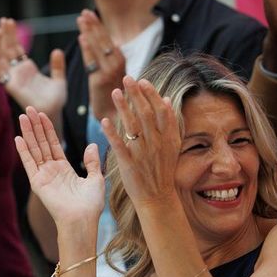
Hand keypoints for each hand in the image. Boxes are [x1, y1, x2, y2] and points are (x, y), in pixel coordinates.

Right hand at [0, 18, 67, 123]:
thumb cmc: (56, 101)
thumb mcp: (59, 80)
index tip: (10, 22)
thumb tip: (57, 50)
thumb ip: (58, 66)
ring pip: (1, 59)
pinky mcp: (11, 87)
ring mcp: (13, 79)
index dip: (12, 36)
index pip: (16, 49)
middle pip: (8, 50)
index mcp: (27, 69)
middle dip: (5, 35)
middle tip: (4, 19)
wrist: (54, 113)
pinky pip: (0, 74)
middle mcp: (18, 73)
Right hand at [15, 106, 104, 225]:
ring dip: (28, 133)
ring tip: (23, 116)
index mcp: (64, 169)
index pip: (53, 144)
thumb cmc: (91, 205)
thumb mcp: (96, 179)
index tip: (43, 114)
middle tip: (29, 108)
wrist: (82, 220)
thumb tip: (92, 145)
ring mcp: (43, 176)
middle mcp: (51, 171)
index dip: (48, 129)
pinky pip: (29, 163)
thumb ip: (92, 162)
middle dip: (35, 126)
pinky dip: (23, 151)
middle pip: (41, 143)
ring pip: (34, 149)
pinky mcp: (37, 183)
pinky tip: (19, 137)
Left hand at [77, 9, 125, 121]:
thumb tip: (104, 45)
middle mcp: (117, 64)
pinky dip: (88, 49)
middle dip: (93, 25)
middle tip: (83, 13)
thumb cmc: (113, 97)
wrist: (116, 118)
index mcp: (121, 61)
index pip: (107, 39)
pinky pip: (92, 62)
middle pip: (103, 40)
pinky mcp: (100, 81)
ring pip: (98, 48)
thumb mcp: (112, 76)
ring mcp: (109, 72)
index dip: (98, 26)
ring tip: (81, 19)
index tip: (89, 15)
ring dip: (89, 32)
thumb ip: (108, 61)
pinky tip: (82, 37)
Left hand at [101, 76, 180, 208]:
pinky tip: (104, 121)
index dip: (151, 95)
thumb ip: (170, 123)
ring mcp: (143, 153)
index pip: (160, 111)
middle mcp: (156, 143)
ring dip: (123, 108)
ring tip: (115, 92)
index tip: (143, 81)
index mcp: (168, 138)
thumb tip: (167, 99)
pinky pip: (120, 145)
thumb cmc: (162, 170)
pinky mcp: (129, 164)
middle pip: (145, 114)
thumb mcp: (172, 146)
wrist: (158, 197)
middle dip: (136, 95)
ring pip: (132, 126)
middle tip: (127, 78)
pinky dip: (112, 133)